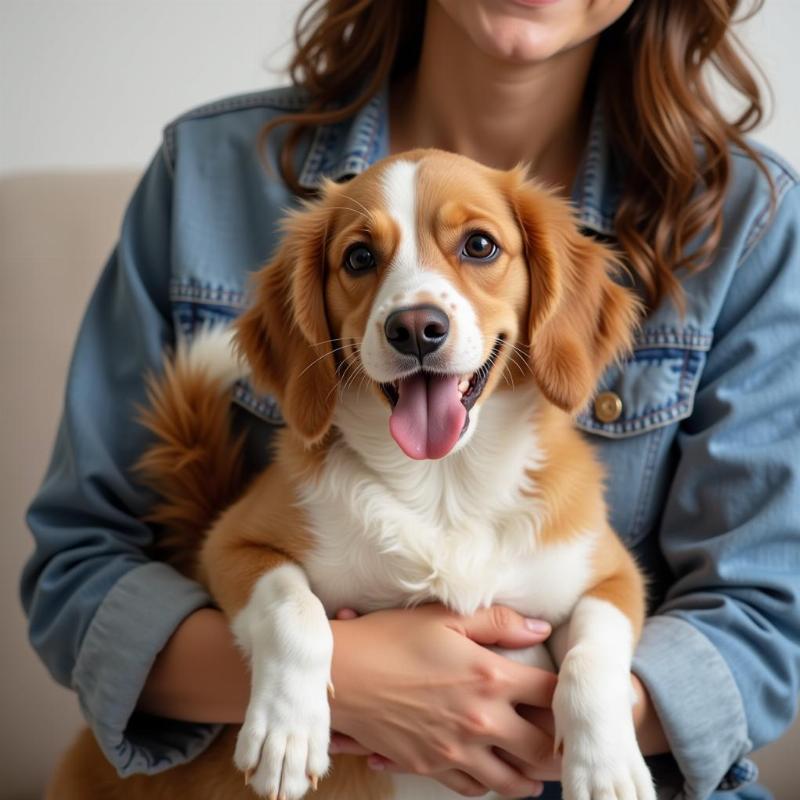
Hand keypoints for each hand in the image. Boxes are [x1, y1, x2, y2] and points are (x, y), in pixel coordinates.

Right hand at [329, 603, 559, 796]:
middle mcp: (481, 719)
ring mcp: (456, 749)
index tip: (565, 697)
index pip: (550, 694)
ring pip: (512, 781)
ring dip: (530, 776)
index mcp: (490, 676)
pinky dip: (489, 784)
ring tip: (534, 768)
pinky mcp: (430, 767)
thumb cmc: (392, 638)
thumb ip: (498, 622)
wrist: (341, 675)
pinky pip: (473, 789)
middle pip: (542, 748)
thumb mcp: (444, 617)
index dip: (564, 697)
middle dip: (557, 747)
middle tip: (560, 742)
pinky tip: (490, 770)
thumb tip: (541, 627)